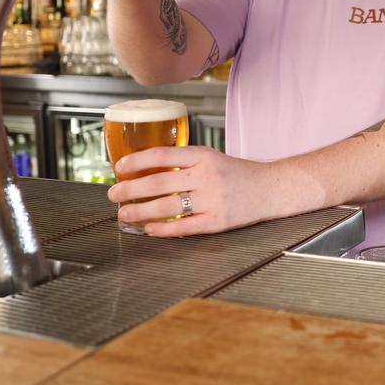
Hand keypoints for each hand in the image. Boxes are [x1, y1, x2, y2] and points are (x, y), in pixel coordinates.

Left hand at [106, 146, 282, 234]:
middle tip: (113, 194)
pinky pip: (184, 227)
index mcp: (204, 156)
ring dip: (140, 212)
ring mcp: (213, 200)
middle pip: (159, 183)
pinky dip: (163, 229)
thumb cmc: (238, 174)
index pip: (162, 155)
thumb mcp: (212, 158)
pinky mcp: (218, 221)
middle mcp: (207, 177)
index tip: (119, 167)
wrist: (271, 189)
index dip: (136, 161)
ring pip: (167, 207)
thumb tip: (145, 171)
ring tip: (124, 214)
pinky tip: (149, 229)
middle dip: (130, 190)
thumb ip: (184, 162)